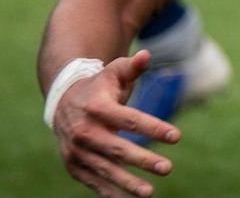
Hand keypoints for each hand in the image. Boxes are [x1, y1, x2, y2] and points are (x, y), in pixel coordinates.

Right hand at [51, 52, 178, 197]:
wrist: (63, 101)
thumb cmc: (99, 86)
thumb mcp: (113, 72)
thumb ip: (132, 66)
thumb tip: (146, 55)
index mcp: (97, 107)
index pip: (130, 119)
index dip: (153, 128)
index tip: (176, 136)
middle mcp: (84, 131)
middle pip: (118, 148)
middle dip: (143, 160)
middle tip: (167, 168)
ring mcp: (76, 151)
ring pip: (105, 170)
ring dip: (127, 183)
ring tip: (150, 192)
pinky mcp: (73, 165)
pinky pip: (93, 181)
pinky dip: (108, 192)